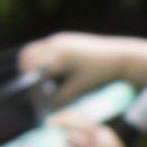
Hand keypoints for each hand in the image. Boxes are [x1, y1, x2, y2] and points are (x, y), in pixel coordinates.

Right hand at [21, 31, 135, 102]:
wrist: (119, 57)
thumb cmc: (100, 75)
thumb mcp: (79, 89)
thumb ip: (60, 98)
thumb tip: (43, 106)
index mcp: (60, 55)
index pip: (31, 67)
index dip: (29, 84)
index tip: (35, 97)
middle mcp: (56, 43)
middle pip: (27, 57)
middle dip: (27, 74)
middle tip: (36, 91)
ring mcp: (58, 39)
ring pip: (33, 51)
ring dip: (33, 67)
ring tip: (46, 83)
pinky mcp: (62, 39)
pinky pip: (43, 49)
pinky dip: (42, 62)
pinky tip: (55, 75)